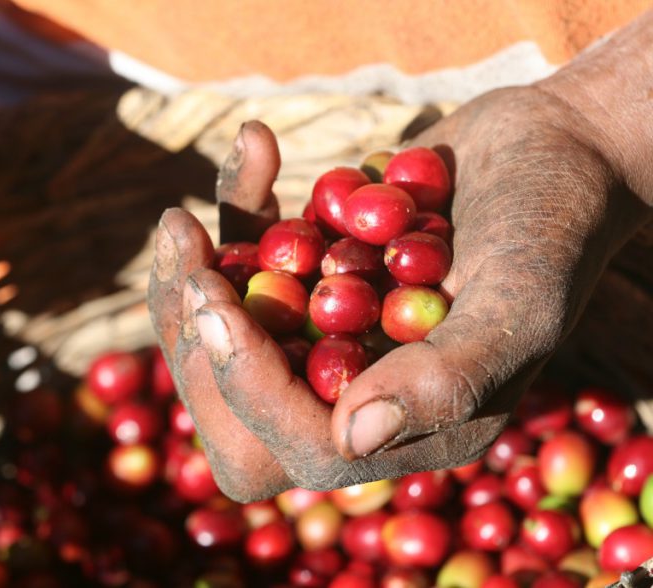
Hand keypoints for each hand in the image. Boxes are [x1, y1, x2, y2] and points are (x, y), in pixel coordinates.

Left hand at [148, 88, 651, 498]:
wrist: (550, 148)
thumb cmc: (551, 225)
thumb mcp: (521, 304)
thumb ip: (450, 379)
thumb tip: (352, 436)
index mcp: (405, 429)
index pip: (298, 444)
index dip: (246, 385)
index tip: (218, 302)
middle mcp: (351, 391)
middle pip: (233, 407)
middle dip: (194, 339)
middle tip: (186, 258)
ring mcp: (320, 333)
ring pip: (217, 336)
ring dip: (185, 279)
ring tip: (181, 220)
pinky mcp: (304, 274)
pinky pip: (240, 257)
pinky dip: (233, 204)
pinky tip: (257, 146)